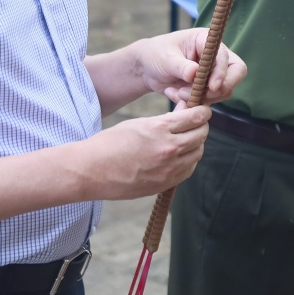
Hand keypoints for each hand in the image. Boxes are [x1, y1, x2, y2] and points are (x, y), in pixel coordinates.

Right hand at [81, 106, 212, 198]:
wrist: (91, 171)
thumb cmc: (110, 143)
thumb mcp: (139, 123)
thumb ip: (166, 120)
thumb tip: (187, 113)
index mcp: (160, 128)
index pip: (196, 117)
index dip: (203, 111)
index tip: (202, 110)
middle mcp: (168, 149)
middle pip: (201, 135)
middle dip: (201, 126)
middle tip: (195, 123)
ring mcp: (168, 169)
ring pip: (198, 153)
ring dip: (196, 144)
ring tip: (186, 139)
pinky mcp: (164, 184)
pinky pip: (188, 170)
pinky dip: (189, 161)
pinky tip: (180, 156)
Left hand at [135, 28, 246, 105]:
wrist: (146, 69)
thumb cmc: (155, 54)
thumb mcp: (165, 58)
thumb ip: (181, 66)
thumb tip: (195, 74)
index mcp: (206, 41)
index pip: (225, 56)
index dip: (222, 72)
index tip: (212, 87)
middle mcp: (215, 56)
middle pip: (236, 73)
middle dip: (220, 88)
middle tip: (200, 96)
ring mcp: (213, 72)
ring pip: (224, 90)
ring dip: (203, 97)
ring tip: (178, 93)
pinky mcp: (207, 87)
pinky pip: (210, 99)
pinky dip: (194, 102)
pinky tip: (175, 94)